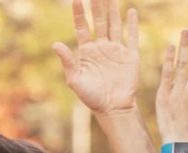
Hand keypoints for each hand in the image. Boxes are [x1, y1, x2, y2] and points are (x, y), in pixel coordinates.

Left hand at [53, 0, 139, 114]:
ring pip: (114, 25)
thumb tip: (55, 44)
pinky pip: (131, 37)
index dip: (79, 13)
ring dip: (113, 10)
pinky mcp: (130, 56)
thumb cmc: (92, 98)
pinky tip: (131, 11)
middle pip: (99, 21)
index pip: (82, 27)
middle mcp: (101, 47)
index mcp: (87, 52)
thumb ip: (67, 62)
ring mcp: (116, 50)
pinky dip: (132, 24)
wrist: (113, 108)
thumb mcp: (75, 80)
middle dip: (97, 6)